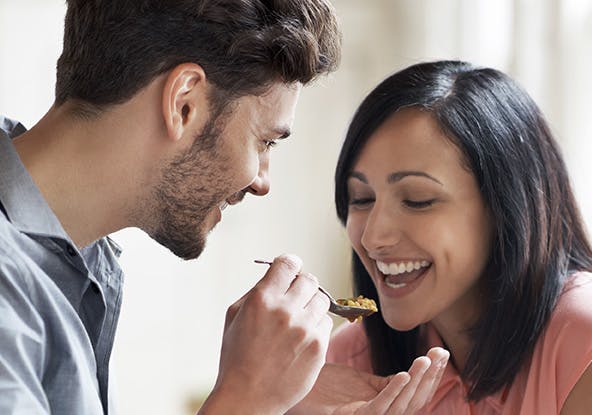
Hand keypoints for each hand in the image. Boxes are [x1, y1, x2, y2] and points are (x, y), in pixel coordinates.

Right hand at [199, 254, 332, 414]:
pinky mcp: (318, 347)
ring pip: (322, 299)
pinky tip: (302, 337)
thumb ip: (257, 290)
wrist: (247, 397)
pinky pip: (327, 322)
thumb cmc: (237, 356)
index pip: (288, 263)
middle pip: (309, 279)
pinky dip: (317, 326)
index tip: (290, 270)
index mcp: (262, 299)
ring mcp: (304, 329)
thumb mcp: (234, 316)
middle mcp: (285, 311)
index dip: (290, 264)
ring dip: (311, 305)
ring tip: (298, 320)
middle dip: (302, 285)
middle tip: (295, 297)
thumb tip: (278, 274)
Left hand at [288, 347, 449, 414]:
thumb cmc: (322, 382)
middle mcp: (376, 414)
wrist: (292, 382)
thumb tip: (406, 366)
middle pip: (414, 401)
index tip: (441, 352)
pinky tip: (404, 374)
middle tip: (440, 353)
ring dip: (418, 382)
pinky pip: (378, 407)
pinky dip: (394, 392)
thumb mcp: (359, 380)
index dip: (432, 375)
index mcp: (382, 405)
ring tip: (426, 360)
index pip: (415, 393)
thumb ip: (381, 381)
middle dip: (431, 377)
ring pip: (401, 405)